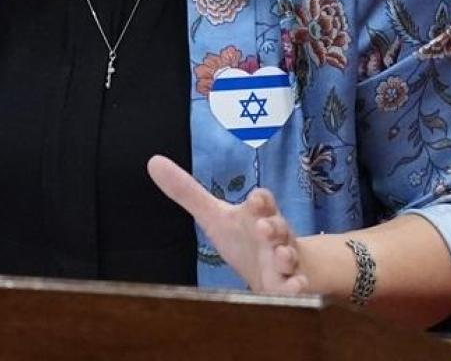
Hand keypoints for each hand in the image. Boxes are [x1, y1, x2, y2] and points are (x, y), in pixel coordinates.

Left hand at [146, 155, 308, 294]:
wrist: (279, 268)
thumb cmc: (244, 238)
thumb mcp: (214, 217)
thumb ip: (187, 193)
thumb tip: (153, 162)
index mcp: (257, 215)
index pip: (262, 202)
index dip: (260, 200)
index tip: (254, 200)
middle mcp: (274, 235)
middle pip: (278, 227)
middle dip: (273, 227)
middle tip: (263, 228)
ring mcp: (285, 260)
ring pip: (289, 255)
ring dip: (286, 255)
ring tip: (281, 256)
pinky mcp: (289, 284)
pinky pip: (296, 285)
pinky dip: (296, 287)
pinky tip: (294, 289)